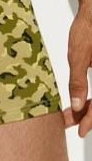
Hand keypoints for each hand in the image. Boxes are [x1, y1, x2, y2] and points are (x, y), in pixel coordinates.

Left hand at [63, 4, 91, 137]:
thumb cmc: (87, 30)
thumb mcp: (78, 56)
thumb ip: (78, 82)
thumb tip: (76, 107)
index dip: (90, 119)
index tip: (79, 130)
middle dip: (88, 115)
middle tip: (71, 123)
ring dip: (90, 107)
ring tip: (73, 115)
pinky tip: (81, 103)